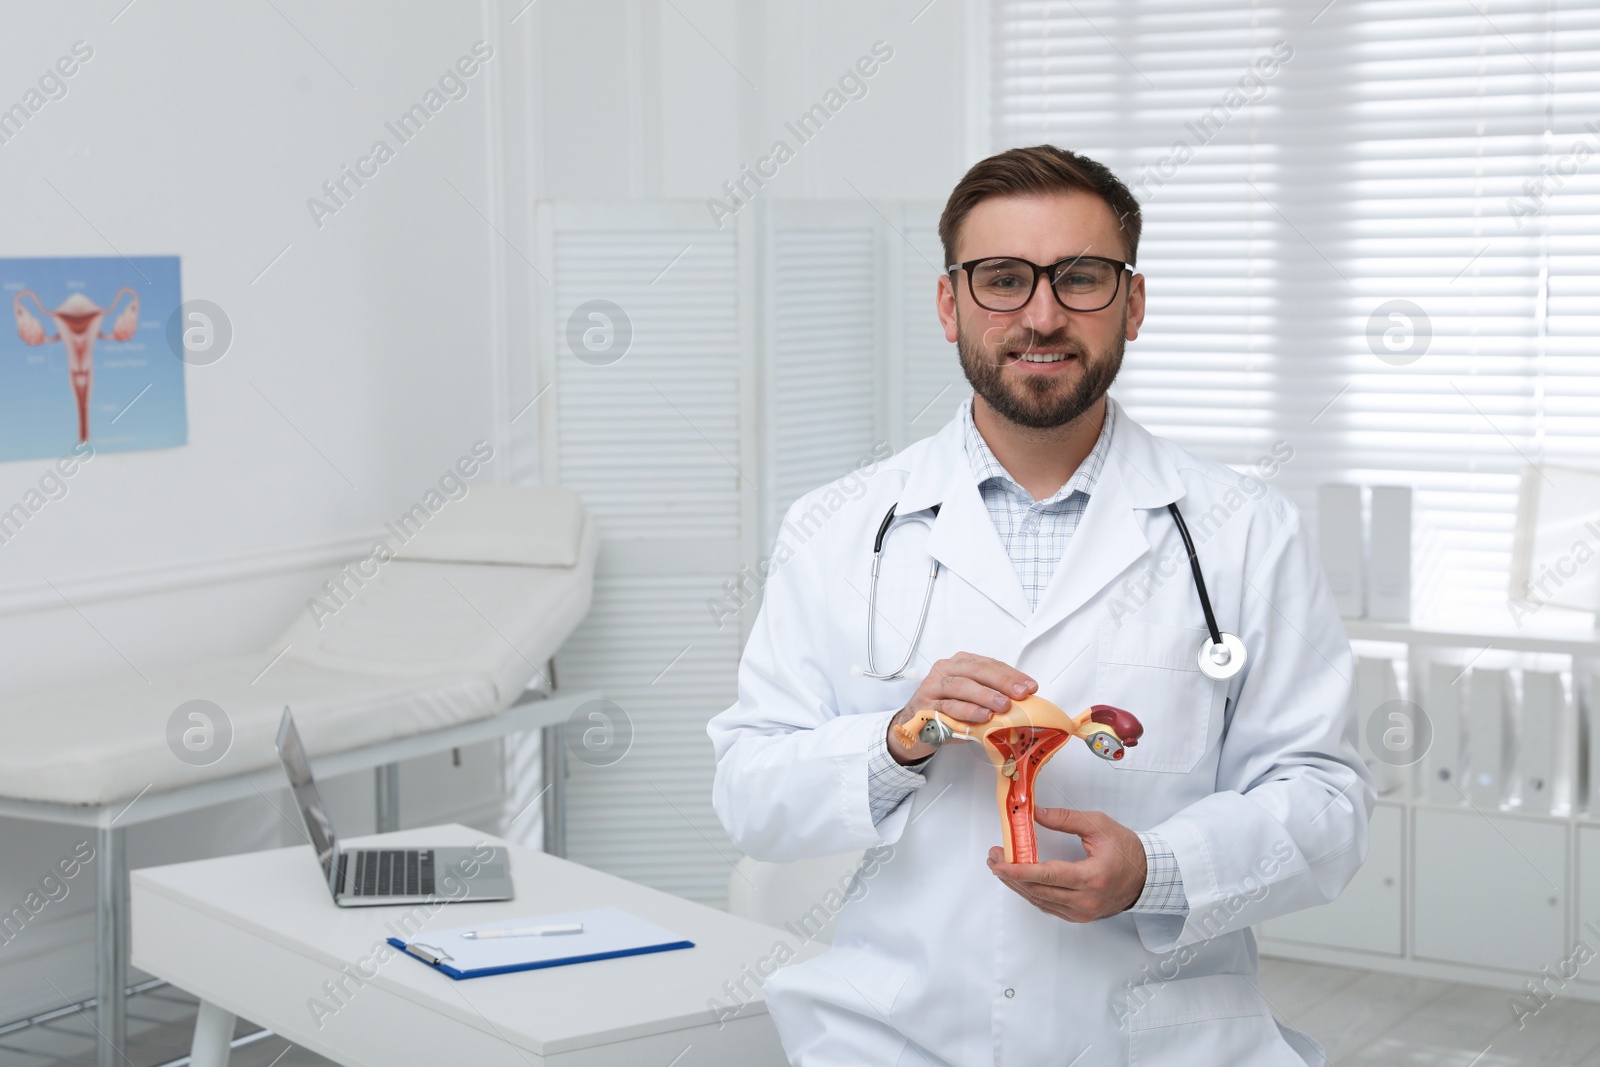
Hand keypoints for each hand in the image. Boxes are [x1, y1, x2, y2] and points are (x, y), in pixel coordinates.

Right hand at [887, 653, 1035, 764]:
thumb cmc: (947, 711)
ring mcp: (933, 687)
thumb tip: (1024, 705)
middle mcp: (945, 670)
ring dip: (985, 696)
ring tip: (1004, 705)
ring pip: (961, 686)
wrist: (913, 727)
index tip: (1030, 686)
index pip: (988, 664)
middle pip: (975, 670)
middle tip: (1021, 694)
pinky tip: (983, 717)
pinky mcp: (925, 706)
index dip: (1011, 674)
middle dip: (1001, 681)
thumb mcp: (971, 700)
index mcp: (960, 663)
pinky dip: (968, 711)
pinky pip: (949, 707)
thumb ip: (991, 697)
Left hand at [986, 807, 1146, 921]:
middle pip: (1038, 890)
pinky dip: (1032, 892)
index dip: (1020, 870)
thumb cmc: (1126, 850)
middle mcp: (1086, 900)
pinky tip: (1020, 880)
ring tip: (1000, 867)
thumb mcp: (1098, 825)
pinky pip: (1049, 906)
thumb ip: (1065, 819)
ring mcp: (1082, 912)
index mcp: (1092, 877)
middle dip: (1011, 874)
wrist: (1147, 876)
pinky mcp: (1080, 916)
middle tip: (994, 857)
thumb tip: (1035, 813)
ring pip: (1040, 901)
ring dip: (1017, 884)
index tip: (1000, 863)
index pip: (1048, 876)